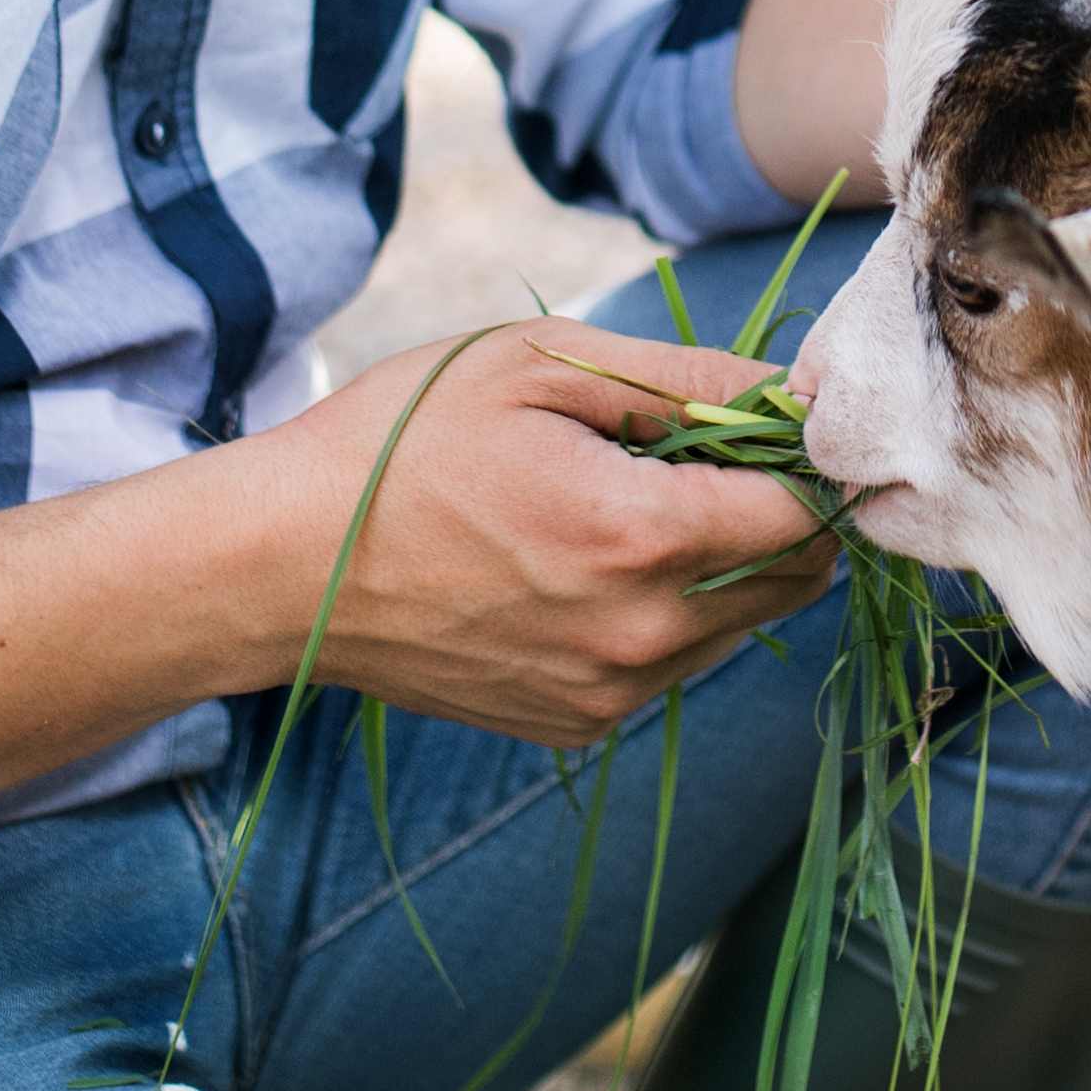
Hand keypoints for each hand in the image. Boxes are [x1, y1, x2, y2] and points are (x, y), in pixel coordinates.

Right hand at [248, 325, 833, 749]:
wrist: (285, 565)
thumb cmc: (406, 442)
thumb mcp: (541, 366)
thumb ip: (685, 379)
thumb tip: (794, 388)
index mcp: (640, 540)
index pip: (804, 517)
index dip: (802, 459)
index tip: (765, 422)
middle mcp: (640, 635)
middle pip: (793, 582)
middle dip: (777, 513)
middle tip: (699, 455)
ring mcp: (609, 692)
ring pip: (737, 626)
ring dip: (723, 565)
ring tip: (628, 503)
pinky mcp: (576, 723)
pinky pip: (673, 664)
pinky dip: (665, 611)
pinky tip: (586, 561)